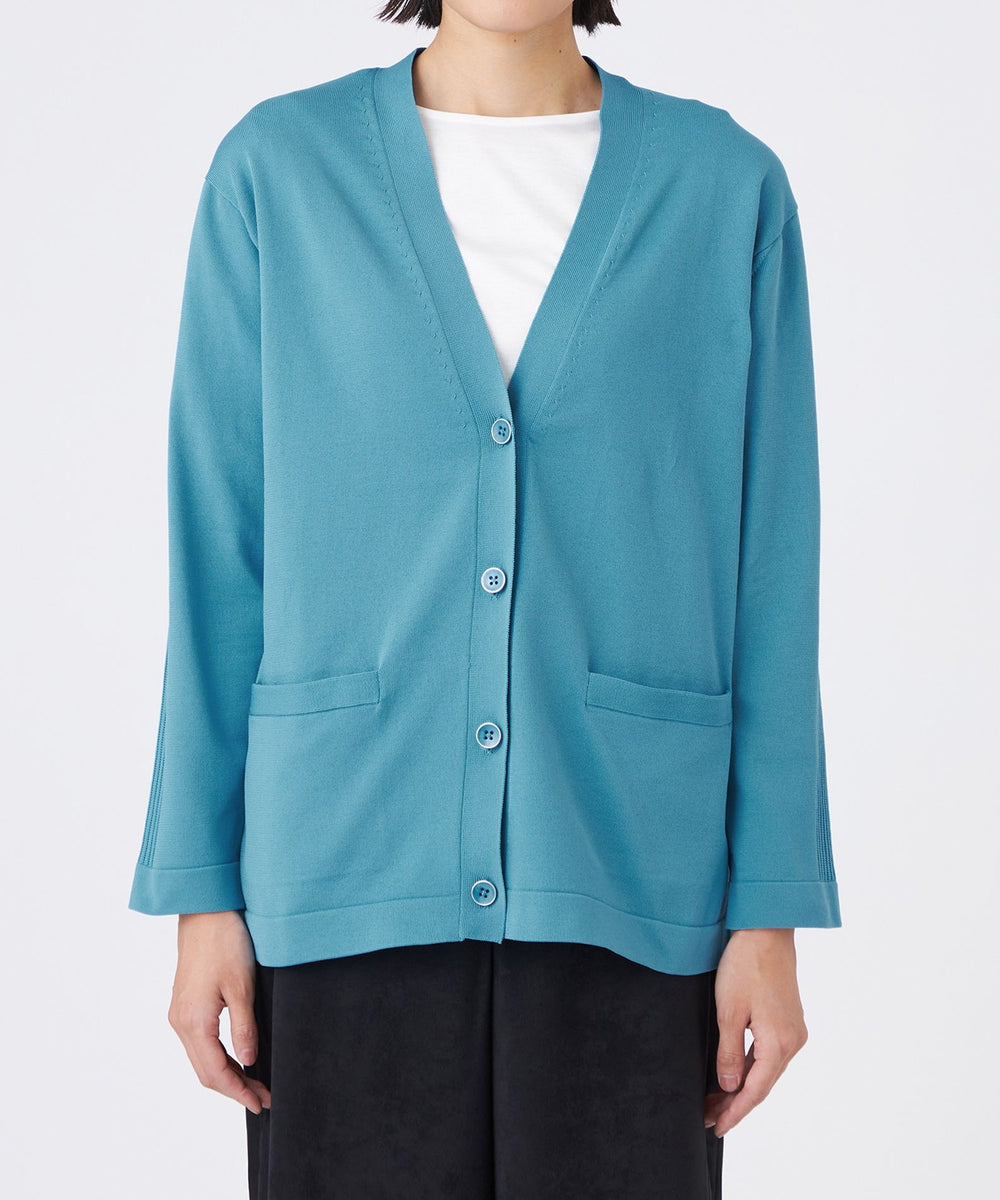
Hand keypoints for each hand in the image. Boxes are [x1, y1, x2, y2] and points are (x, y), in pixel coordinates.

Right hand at [167, 910, 270, 1113]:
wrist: (206, 910)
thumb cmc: (225, 941)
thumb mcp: (242, 985)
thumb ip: (244, 1027)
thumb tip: (249, 1062)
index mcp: (193, 1021)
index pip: (215, 1072)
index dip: (238, 1092)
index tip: (260, 1102)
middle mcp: (180, 1022)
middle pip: (205, 1072)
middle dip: (234, 1089)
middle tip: (263, 1098)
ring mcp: (179, 1014)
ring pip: (201, 1059)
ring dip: (226, 1075)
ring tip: (254, 1084)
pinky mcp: (184, 1005)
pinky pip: (199, 1044)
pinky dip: (217, 1058)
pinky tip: (237, 1059)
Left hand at [705, 928, 807, 1136]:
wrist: (766, 930)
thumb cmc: (746, 965)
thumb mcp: (729, 1011)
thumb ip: (728, 1053)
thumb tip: (728, 1086)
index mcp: (780, 1043)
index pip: (755, 1091)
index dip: (735, 1113)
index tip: (716, 1127)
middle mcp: (793, 1041)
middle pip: (762, 1084)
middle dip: (735, 1103)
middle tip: (708, 1117)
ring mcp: (793, 1030)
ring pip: (766, 1070)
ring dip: (742, 1086)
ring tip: (715, 1101)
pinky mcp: (788, 1019)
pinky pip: (769, 1054)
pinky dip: (751, 1068)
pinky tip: (734, 1074)